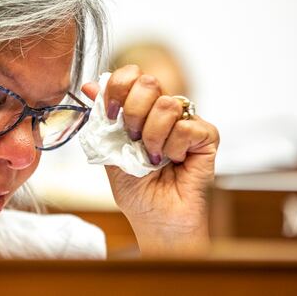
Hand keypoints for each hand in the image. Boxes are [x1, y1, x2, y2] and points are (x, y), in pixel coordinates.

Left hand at [82, 65, 219, 255]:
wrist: (156, 220)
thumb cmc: (136, 190)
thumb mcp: (109, 150)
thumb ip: (102, 118)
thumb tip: (90, 85)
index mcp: (140, 109)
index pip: (131, 75)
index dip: (117, 88)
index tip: (111, 115)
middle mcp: (164, 110)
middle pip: (149, 82)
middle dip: (133, 112)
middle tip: (133, 138)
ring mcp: (187, 120)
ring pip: (167, 105)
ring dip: (152, 136)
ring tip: (153, 157)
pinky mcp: (207, 136)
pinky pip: (186, 126)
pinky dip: (174, 148)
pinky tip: (175, 162)